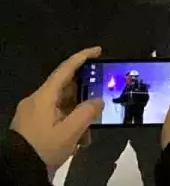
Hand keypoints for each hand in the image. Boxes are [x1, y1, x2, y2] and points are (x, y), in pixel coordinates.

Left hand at [9, 46, 103, 173]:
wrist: (17, 170)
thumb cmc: (43, 147)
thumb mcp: (70, 132)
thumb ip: (87, 112)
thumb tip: (97, 100)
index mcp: (44, 97)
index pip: (65, 69)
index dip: (82, 57)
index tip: (98, 51)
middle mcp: (36, 101)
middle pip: (65, 88)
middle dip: (85, 96)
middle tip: (101, 101)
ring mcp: (33, 113)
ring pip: (62, 105)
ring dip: (78, 115)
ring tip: (89, 132)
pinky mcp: (32, 125)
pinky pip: (55, 116)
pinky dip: (69, 123)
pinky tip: (78, 140)